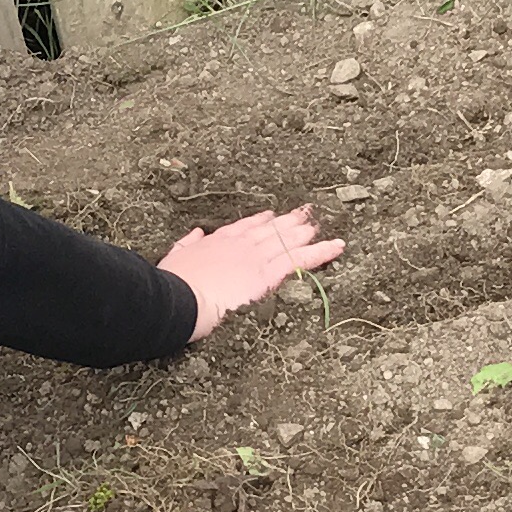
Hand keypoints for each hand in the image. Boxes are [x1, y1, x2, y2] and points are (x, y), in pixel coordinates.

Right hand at [159, 206, 344, 336]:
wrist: (180, 298)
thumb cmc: (174, 284)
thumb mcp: (175, 258)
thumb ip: (188, 244)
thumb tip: (196, 233)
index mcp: (219, 240)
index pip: (245, 227)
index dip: (260, 221)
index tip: (270, 216)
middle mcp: (242, 243)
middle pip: (272, 229)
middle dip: (289, 221)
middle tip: (305, 214)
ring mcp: (258, 256)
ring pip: (289, 239)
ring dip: (306, 232)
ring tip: (320, 225)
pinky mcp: (270, 273)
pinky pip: (302, 259)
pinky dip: (322, 251)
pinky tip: (338, 246)